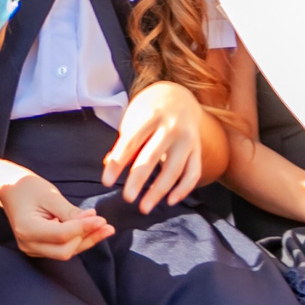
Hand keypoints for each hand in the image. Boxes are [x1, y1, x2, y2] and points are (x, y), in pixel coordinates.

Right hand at [0, 174, 113, 260]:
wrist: (8, 188)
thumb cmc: (26, 187)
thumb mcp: (49, 195)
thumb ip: (70, 212)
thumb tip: (94, 222)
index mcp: (27, 229)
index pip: (62, 235)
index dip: (84, 228)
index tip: (102, 219)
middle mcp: (28, 244)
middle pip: (65, 251)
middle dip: (87, 238)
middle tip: (105, 224)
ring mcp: (32, 248)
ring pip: (66, 252)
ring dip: (86, 240)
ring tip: (105, 228)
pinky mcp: (39, 248)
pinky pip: (62, 248)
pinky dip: (78, 240)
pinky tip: (92, 230)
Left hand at [105, 81, 204, 211]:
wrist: (179, 97)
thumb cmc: (149, 112)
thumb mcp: (134, 119)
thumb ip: (125, 142)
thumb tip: (109, 165)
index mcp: (150, 116)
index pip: (130, 142)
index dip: (118, 163)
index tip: (106, 182)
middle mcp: (170, 127)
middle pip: (152, 157)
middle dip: (138, 179)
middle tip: (127, 198)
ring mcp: (187, 139)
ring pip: (174, 169)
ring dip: (159, 191)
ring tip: (144, 207)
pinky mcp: (198, 150)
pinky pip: (193, 173)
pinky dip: (183, 189)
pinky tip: (170, 201)